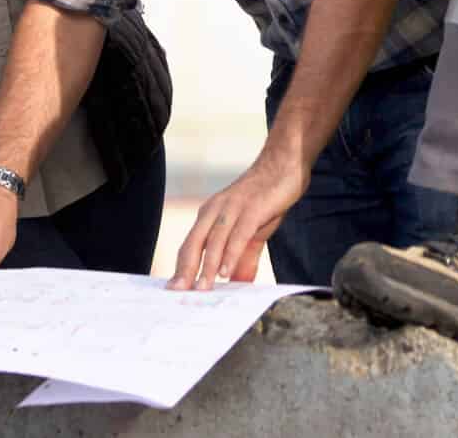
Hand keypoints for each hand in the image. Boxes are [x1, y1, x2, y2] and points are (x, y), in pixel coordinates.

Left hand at [168, 152, 307, 289]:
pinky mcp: (252, 208)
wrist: (283, 166)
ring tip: (202, 289)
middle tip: (178, 293)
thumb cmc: (265, 200)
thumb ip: (243, 258)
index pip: (190, 245)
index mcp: (210, 215)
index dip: (181, 268)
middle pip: (194, 243)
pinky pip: (238, 234)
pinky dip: (231, 254)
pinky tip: (226, 272)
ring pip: (214, 240)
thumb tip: (238, 284)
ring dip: (207, 266)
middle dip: (185, 270)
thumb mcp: (251, 232)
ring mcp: (233, 208)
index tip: (174, 290)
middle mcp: (215, 210)